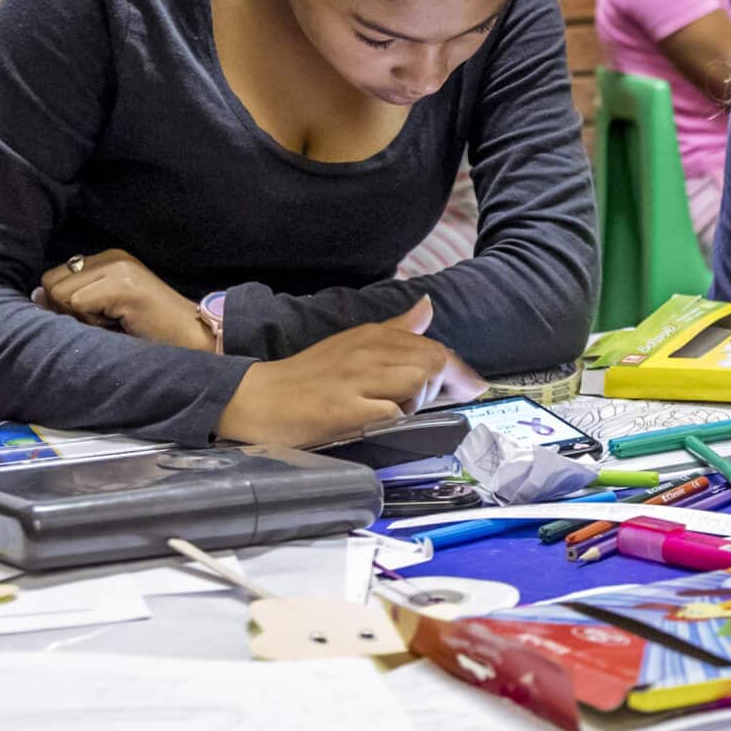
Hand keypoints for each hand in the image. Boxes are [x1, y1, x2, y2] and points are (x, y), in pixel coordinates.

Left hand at [40, 250, 210, 350]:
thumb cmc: (150, 332)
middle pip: (52, 282)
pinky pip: (77, 303)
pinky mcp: (122, 284)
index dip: (64, 304)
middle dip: (68, 310)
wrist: (194, 338)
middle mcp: (112, 256)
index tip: (96, 319)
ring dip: (80, 318)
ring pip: (61, 294)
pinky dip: (91, 322)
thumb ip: (73, 301)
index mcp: (109, 259)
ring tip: (112, 323)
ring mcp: (118, 268)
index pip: (55, 276)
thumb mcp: (105, 312)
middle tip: (103, 322)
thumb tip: (34, 298)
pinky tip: (119, 323)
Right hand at [218, 298, 453, 448]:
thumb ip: (395, 329)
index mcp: (373, 334)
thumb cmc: (308, 377)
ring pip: (419, 383)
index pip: (433, 347)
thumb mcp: (352, 344)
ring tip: (390, 411)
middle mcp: (369, 351)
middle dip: (439, 388)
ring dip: (416, 403)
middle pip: (433, 363)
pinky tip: (374, 423)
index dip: (458, 371)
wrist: (258, 399)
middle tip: (414, 404)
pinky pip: (392, 414)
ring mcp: (357, 380)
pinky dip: (395, 421)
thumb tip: (428, 307)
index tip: (472, 387)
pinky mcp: (346, 410)